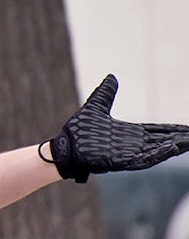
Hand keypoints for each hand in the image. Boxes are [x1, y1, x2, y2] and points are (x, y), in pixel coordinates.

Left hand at [48, 74, 188, 182]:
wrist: (63, 146)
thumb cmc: (77, 131)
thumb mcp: (95, 108)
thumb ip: (106, 94)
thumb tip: (112, 77)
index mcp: (129, 133)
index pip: (157, 130)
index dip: (173, 130)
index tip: (188, 129)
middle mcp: (132, 144)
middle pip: (162, 140)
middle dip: (180, 139)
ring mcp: (128, 153)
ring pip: (157, 150)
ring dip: (174, 146)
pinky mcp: (120, 160)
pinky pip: (144, 158)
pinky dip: (158, 154)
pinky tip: (171, 148)